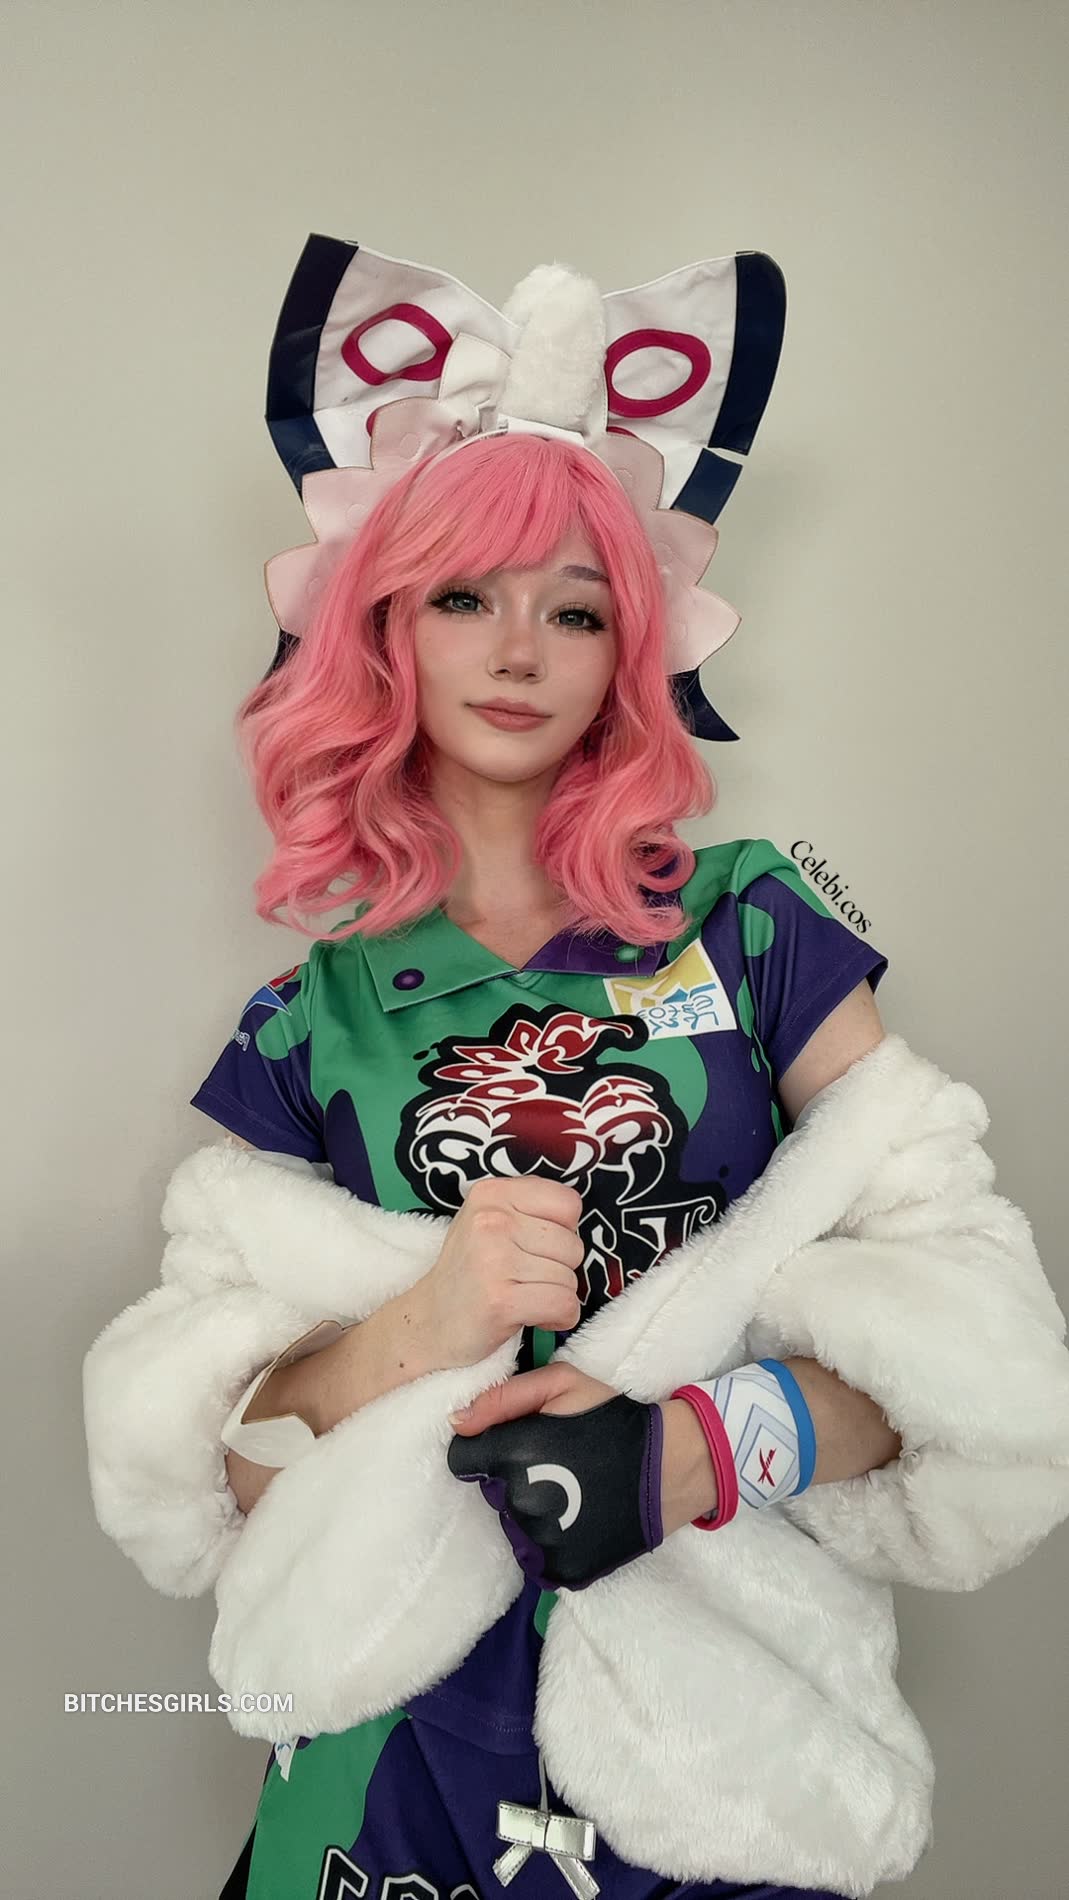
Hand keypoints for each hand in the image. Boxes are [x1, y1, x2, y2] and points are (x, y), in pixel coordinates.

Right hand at [415, 1177, 585, 1369]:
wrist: (429, 1322)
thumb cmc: (470, 1272)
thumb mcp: (489, 1221)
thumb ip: (529, 1209)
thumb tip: (578, 1218)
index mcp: (493, 1193)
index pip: (569, 1203)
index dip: (563, 1232)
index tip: (535, 1248)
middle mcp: (492, 1220)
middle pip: (574, 1245)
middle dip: (559, 1269)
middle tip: (525, 1280)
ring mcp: (494, 1260)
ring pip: (570, 1278)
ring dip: (556, 1296)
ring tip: (524, 1297)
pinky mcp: (501, 1300)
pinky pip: (564, 1305)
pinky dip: (559, 1319)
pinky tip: (534, 1318)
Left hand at [447, 1363, 665, 1589]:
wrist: (670, 1466)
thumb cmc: (612, 1417)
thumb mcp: (562, 1383)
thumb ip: (502, 1399)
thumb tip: (456, 1421)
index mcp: (513, 1454)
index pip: (464, 1462)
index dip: (486, 1451)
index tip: (516, 1447)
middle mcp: (520, 1501)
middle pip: (493, 1493)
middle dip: (515, 1478)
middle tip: (557, 1467)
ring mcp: (541, 1542)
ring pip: (514, 1527)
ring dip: (533, 1513)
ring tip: (572, 1495)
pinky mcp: (562, 1571)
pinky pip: (537, 1560)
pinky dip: (551, 1544)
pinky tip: (577, 1522)